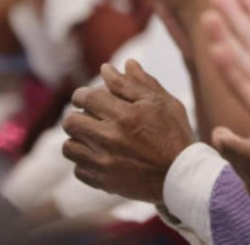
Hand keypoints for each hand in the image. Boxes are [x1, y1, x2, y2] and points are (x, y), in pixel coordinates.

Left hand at [62, 60, 193, 202]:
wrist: (181, 175)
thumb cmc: (174, 134)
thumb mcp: (162, 102)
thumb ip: (136, 82)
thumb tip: (108, 68)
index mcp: (124, 115)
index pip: (86, 97)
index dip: (82, 94)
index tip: (88, 97)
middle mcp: (110, 138)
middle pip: (70, 122)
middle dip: (77, 115)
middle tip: (89, 116)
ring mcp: (104, 163)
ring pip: (68, 147)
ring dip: (78, 138)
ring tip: (92, 136)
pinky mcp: (103, 182)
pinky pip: (78, 169)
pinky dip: (85, 161)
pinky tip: (100, 155)